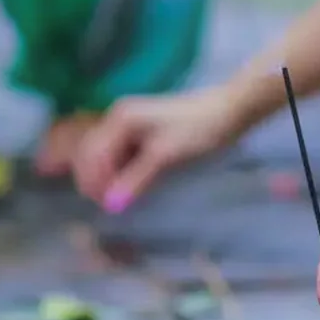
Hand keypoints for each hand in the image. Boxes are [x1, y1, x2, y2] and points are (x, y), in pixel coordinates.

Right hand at [72, 85, 249, 211]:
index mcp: (120, 119)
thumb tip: (110, 205)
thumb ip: (135, 179)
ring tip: (116, 201)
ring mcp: (127, 124)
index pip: (92, 154)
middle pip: (91, 153)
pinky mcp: (140, 133)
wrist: (228, 112)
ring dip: (104, 177)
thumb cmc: (199, 130)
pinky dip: (117, 172)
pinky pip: (118, 155)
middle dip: (94, 180)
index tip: (107, 207)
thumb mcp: (165, 155)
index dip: (94, 181)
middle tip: (109, 207)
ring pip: (102, 155)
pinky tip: (126, 187)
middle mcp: (117, 118)